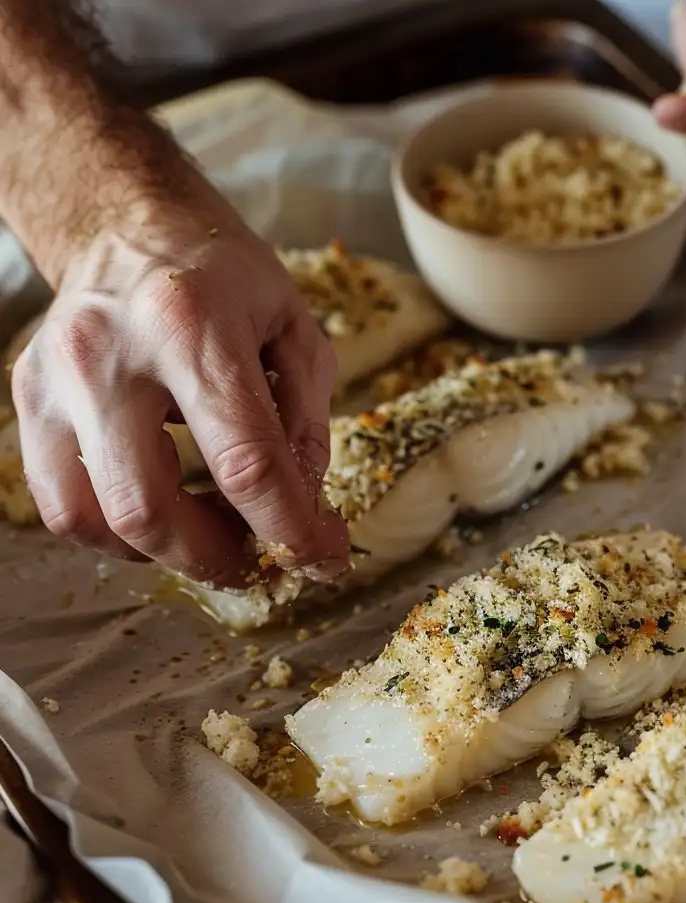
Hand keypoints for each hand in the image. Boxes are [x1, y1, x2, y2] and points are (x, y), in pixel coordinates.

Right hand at [11, 190, 350, 587]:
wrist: (127, 224)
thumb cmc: (225, 276)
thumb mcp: (295, 332)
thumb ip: (306, 423)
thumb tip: (305, 512)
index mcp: (193, 327)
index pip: (244, 462)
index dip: (290, 529)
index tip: (322, 560)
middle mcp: (109, 355)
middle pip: (148, 507)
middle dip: (216, 558)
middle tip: (258, 557)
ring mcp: (54, 379)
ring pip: (94, 518)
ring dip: (164, 551)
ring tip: (211, 530)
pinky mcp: (27, 398)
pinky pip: (62, 503)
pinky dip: (118, 531)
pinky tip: (163, 509)